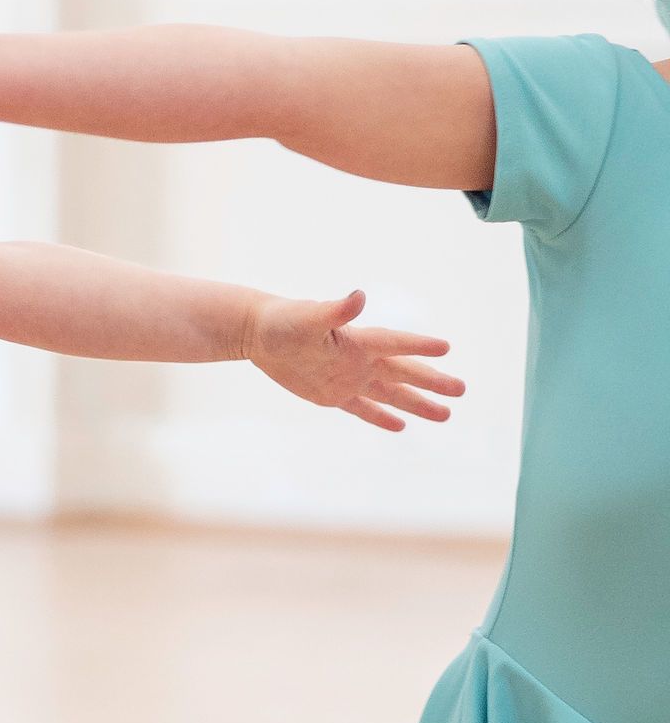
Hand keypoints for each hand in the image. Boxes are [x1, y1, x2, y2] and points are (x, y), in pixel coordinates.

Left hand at [245, 290, 461, 432]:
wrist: (260, 333)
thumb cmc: (283, 320)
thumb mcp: (308, 317)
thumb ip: (336, 310)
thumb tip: (359, 296)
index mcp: (358, 340)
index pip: (396, 344)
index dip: (419, 346)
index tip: (446, 348)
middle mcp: (360, 360)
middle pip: (404, 373)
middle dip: (432, 382)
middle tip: (462, 390)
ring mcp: (349, 378)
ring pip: (391, 394)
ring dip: (417, 403)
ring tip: (446, 414)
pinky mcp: (333, 394)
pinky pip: (363, 409)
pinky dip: (381, 417)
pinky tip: (402, 425)